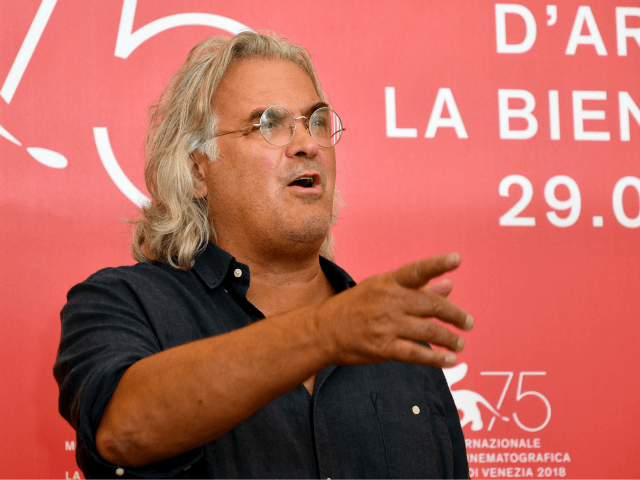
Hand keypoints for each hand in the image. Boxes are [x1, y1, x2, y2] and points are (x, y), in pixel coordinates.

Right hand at [315, 253, 471, 367]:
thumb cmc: (354, 307)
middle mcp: (389, 301)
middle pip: (430, 305)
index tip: (456, 259)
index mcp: (388, 283)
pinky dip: (436, 359)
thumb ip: (417, 289)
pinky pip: (416, 353)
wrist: (322, 331)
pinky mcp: (382, 348)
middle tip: (469, 323)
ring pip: (427, 331)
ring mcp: (385, 325)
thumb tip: (448, 285)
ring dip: (449, 338)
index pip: (416, 271)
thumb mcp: (381, 290)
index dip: (437, 264)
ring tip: (460, 343)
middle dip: (454, 315)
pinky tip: (449, 361)